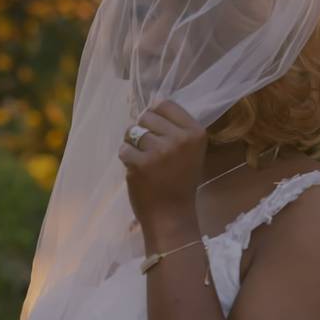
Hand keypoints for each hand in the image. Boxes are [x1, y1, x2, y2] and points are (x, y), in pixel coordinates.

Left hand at [118, 99, 206, 236]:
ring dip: (132, 143)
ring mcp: (160, 151)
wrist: (172, 215)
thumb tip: (152, 104)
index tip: (158, 132)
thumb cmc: (180, 182)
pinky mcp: (141, 163)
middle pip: (147, 116)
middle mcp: (180, 139)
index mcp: (195, 133)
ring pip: (132, 131)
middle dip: (143, 129)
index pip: (166, 104)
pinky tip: (136, 169)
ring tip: (141, 158)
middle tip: (149, 148)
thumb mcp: (190, 151)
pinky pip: (124, 149)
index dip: (156, 116)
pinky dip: (126, 158)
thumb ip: (175, 128)